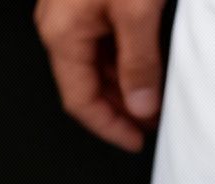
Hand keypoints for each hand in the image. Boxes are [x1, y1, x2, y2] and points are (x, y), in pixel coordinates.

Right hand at [35, 0, 165, 152]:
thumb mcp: (137, 11)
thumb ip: (139, 62)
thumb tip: (141, 106)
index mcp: (63, 34)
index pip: (80, 101)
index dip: (110, 127)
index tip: (135, 140)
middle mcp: (58, 25)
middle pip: (86, 85)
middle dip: (121, 108)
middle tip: (153, 120)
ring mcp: (68, 11)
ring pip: (94, 63)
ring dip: (124, 83)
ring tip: (156, 95)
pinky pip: (99, 40)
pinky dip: (122, 58)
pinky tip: (147, 63)